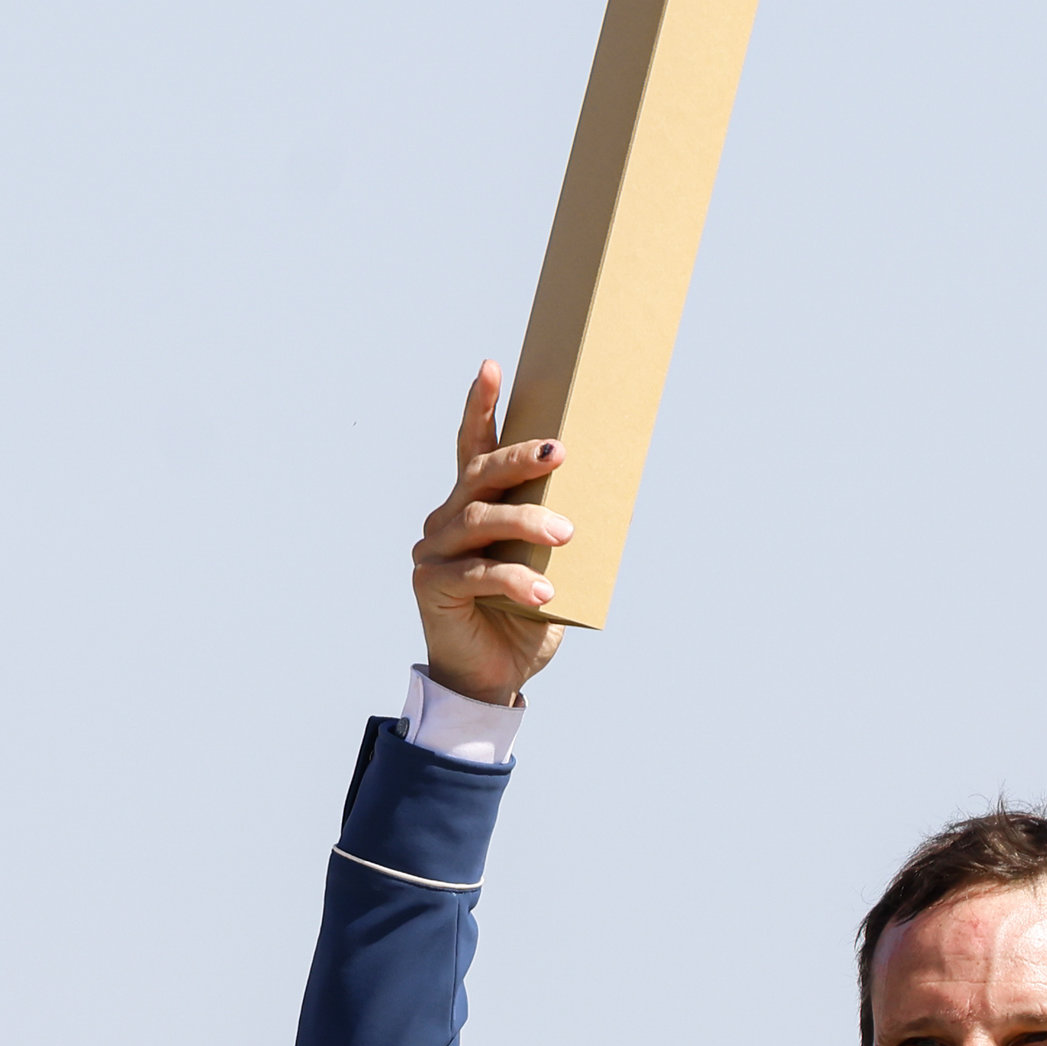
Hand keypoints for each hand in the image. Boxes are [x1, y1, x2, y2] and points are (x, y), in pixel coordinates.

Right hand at [412, 363, 573, 707]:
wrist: (493, 679)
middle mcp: (445, 522)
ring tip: (566, 534)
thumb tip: (614, 498)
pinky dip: (515, 580)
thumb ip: (559, 533)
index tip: (492, 366)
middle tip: (559, 452)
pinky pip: (478, 573)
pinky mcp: (432, 587)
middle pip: (479, 476)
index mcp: (471, 509)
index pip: (472, 448)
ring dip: (528, 522)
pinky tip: (545, 592)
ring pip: (481, 519)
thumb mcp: (550, 566)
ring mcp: (434, 553)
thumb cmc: (524, 619)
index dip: (479, 406)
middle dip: (518, 458)